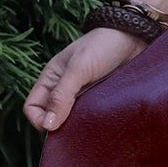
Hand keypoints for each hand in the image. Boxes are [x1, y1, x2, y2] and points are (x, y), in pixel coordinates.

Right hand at [23, 26, 147, 133]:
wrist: (135, 37)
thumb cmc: (103, 46)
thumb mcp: (79, 69)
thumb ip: (61, 96)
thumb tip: (47, 125)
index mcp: (51, 78)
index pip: (32, 106)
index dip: (39, 119)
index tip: (55, 127)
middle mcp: (64, 88)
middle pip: (51, 116)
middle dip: (59, 126)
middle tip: (75, 128)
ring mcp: (83, 95)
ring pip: (71, 119)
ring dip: (77, 126)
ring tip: (90, 125)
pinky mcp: (100, 99)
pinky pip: (90, 117)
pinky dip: (93, 121)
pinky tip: (101, 122)